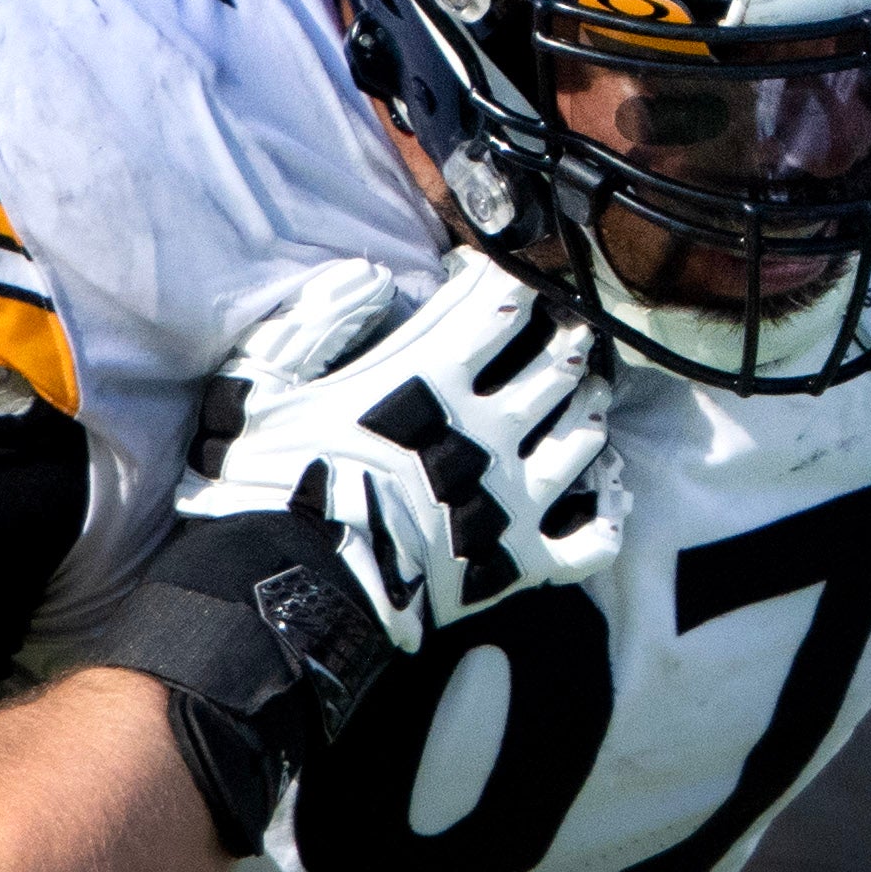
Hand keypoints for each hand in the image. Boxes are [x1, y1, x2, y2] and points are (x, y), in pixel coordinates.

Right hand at [180, 249, 622, 654]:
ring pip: (586, 436)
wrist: (284, 596)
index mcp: (433, 378)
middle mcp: (490, 431)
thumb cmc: (268, 485)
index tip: (496, 276)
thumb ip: (317, 320)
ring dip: (588, 408)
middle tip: (561, 329)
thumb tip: (372, 276)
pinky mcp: (521, 560)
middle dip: (565, 336)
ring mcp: (513, 498)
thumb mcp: (264, 382)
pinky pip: (596, 536)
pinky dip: (606, 508)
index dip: (508, 278)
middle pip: (561, 362)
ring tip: (583, 397)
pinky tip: (602, 488)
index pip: (504, 303)